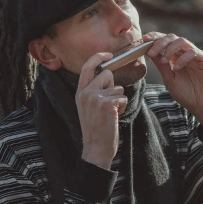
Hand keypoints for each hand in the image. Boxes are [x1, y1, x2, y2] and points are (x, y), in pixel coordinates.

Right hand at [77, 53, 127, 168]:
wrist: (95, 148)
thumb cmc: (96, 129)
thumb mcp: (88, 107)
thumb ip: (93, 91)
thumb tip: (107, 74)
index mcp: (80, 92)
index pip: (87, 67)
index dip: (98, 57)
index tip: (108, 55)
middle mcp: (86, 93)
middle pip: (107, 74)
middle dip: (113, 86)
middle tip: (109, 103)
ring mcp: (96, 98)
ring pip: (118, 88)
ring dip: (118, 100)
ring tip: (110, 114)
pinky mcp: (107, 104)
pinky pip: (123, 97)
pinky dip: (122, 107)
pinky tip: (114, 118)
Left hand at [143, 32, 202, 132]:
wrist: (202, 106)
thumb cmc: (186, 94)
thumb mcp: (169, 79)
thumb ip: (161, 65)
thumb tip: (148, 51)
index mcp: (176, 56)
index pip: (165, 41)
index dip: (155, 37)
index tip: (144, 39)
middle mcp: (185, 53)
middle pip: (172, 37)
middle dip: (160, 42)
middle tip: (151, 52)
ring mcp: (196, 55)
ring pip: (182, 41)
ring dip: (170, 49)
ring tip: (164, 61)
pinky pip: (193, 51)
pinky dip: (183, 58)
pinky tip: (177, 68)